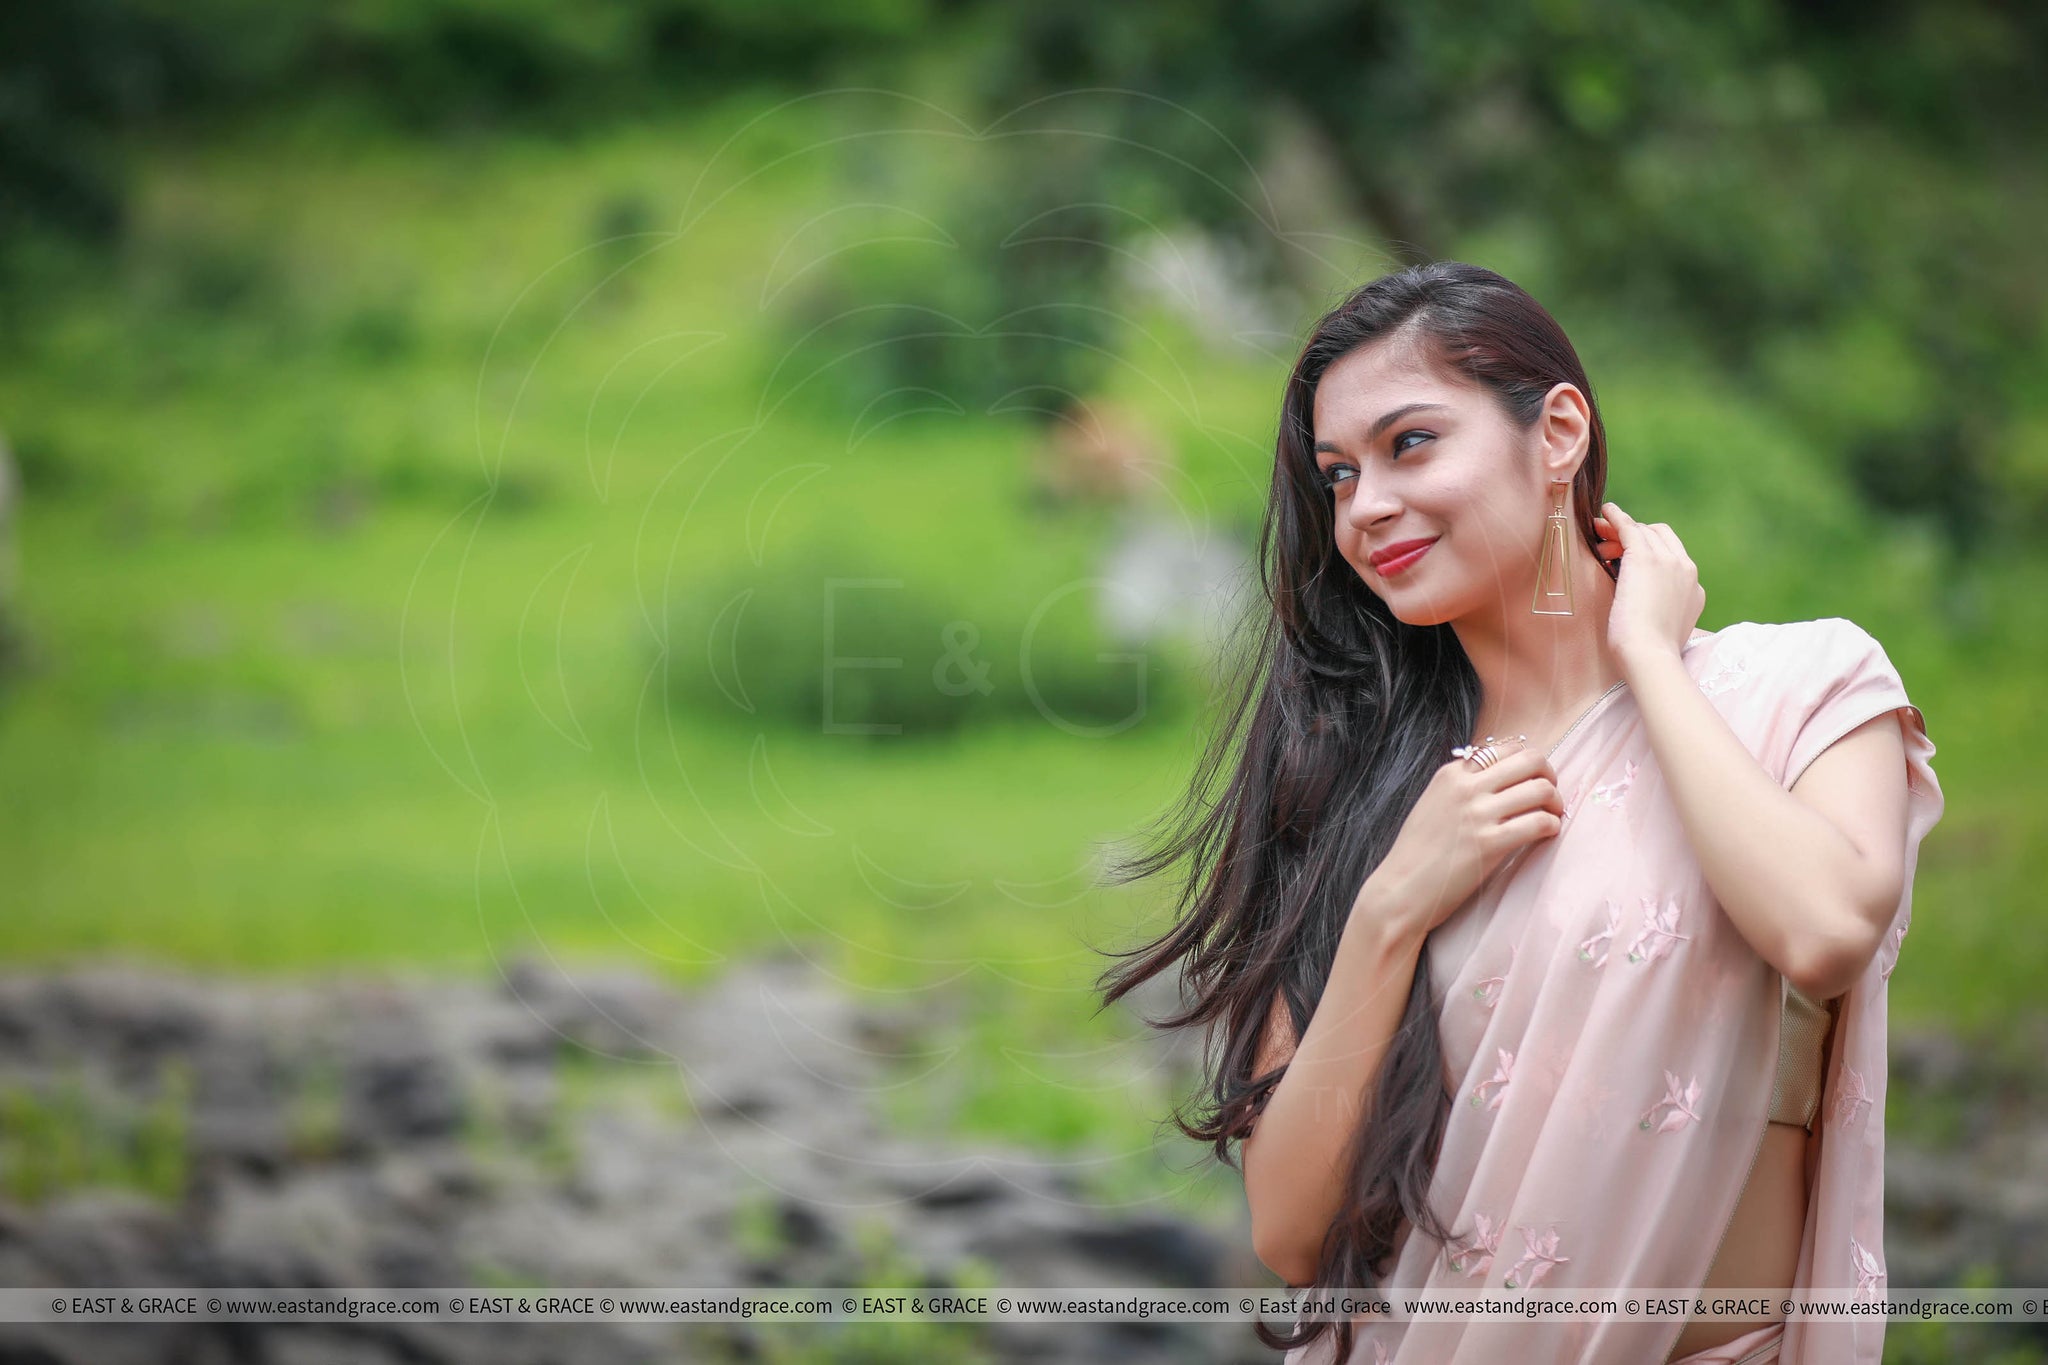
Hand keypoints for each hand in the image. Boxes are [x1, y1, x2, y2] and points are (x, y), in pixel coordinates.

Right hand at [1361, 738, 1564, 938]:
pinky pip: (1539, 823)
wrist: (1400, 890)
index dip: (1528, 762)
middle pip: (1530, 760)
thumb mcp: (1433, 804)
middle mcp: (1465, 787)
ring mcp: (1477, 814)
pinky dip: (1552, 826)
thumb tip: (1502, 777)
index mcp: (1451, 774)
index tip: (1533, 780)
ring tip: (1552, 817)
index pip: (1505, 748)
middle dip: (1549, 775)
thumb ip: (1462, 787)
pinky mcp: (1490, 843)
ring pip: (1540, 789)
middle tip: (1550, 796)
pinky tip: (1547, 835)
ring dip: (1555, 802)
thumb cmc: (1417, 853)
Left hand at [1593, 501, 1703, 669]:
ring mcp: (1668, 561)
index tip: (1625, 561)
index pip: (1673, 558)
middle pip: (1661, 538)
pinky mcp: (1644, 557)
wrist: (1649, 656)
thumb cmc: (1649, 654)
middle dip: (1635, 538)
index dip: (1649, 554)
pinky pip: (1629, 527)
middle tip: (1609, 548)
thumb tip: (1646, 608)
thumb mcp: (1663, 629)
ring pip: (1644, 532)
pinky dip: (1617, 517)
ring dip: (1621, 532)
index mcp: (1694, 590)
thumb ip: (1661, 611)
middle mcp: (1686, 570)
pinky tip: (1605, 512)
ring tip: (1599, 537)